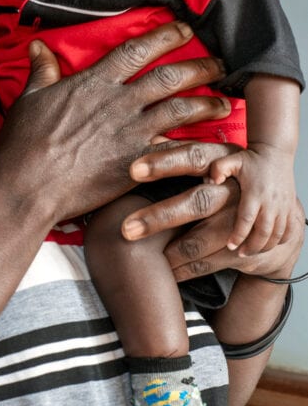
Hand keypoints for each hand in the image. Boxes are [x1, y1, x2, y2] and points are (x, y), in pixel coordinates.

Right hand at [0, 23, 230, 224]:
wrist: (28, 185)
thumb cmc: (23, 143)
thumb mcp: (28, 98)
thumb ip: (41, 70)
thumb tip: (37, 46)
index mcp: (94, 83)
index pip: (137, 51)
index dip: (164, 36)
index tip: (184, 28)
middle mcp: (119, 103)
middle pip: (170, 77)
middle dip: (200, 66)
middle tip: (221, 63)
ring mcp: (131, 133)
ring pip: (181, 110)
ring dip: (207, 104)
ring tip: (224, 103)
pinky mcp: (138, 163)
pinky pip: (177, 152)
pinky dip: (199, 149)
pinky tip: (215, 148)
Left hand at [121, 139, 304, 280]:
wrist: (280, 218)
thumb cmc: (231, 183)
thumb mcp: (214, 159)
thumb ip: (181, 151)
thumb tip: (147, 134)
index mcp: (224, 161)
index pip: (194, 157)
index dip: (164, 162)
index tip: (133, 170)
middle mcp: (234, 191)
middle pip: (196, 202)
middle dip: (158, 218)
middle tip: (126, 229)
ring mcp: (241, 223)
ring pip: (198, 241)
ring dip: (165, 251)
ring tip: (135, 254)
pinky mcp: (244, 249)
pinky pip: (207, 262)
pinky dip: (182, 269)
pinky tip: (161, 271)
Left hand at [207, 145, 295, 253]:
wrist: (276, 152)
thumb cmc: (251, 159)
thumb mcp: (231, 160)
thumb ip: (217, 169)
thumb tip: (208, 182)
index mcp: (254, 193)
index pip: (246, 220)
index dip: (238, 235)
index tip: (230, 246)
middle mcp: (271, 202)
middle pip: (263, 233)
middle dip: (252, 247)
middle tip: (240, 253)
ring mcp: (283, 206)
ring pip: (277, 235)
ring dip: (265, 246)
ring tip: (251, 251)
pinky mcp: (290, 207)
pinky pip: (289, 230)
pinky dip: (281, 240)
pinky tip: (269, 244)